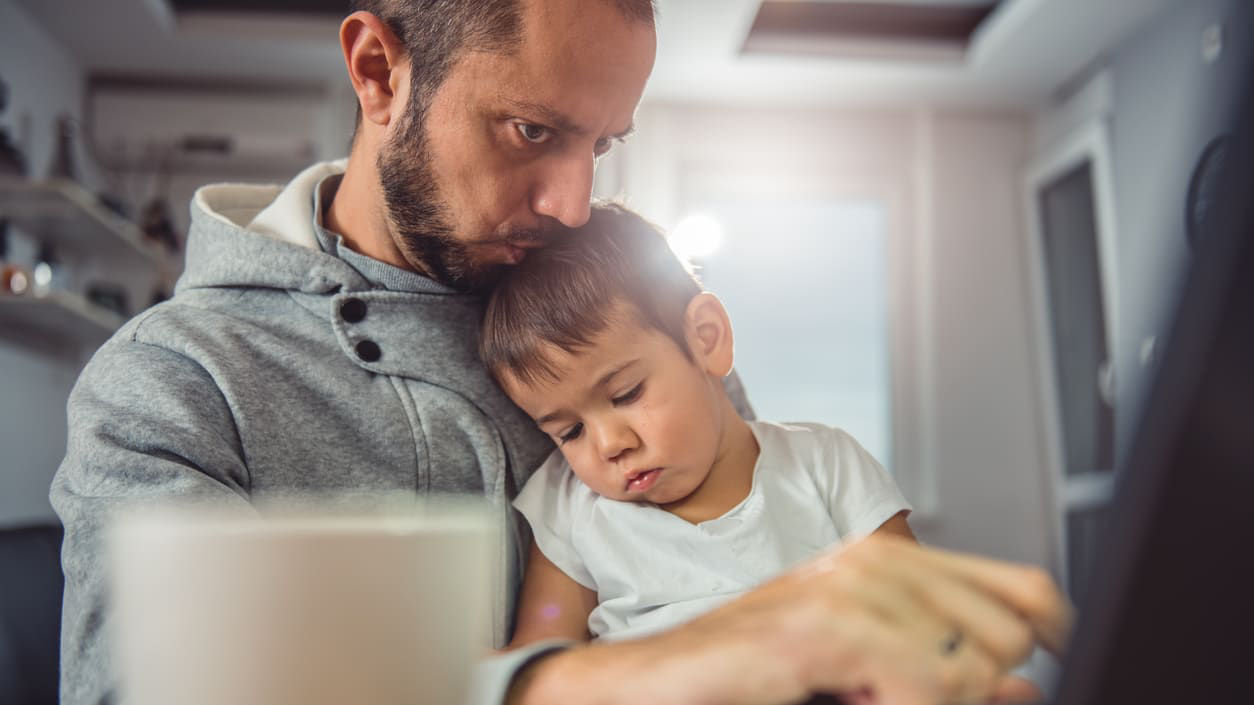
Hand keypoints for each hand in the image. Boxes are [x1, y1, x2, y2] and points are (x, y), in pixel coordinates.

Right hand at [694, 533, 1071, 704]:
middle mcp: (879, 559)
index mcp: (892, 560)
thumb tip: (1029, 686)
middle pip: (1012, 636)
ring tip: (861, 691)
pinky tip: (848, 695)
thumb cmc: (757, 672)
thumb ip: (951, 676)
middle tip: (893, 690)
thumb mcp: (872, 674)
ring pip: (973, 672)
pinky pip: (928, 688)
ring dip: (926, 702)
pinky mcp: (832, 624)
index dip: (1044, 639)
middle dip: (972, 688)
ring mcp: (855, 587)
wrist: (669, 679)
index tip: (1014, 674)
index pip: (1025, 589)